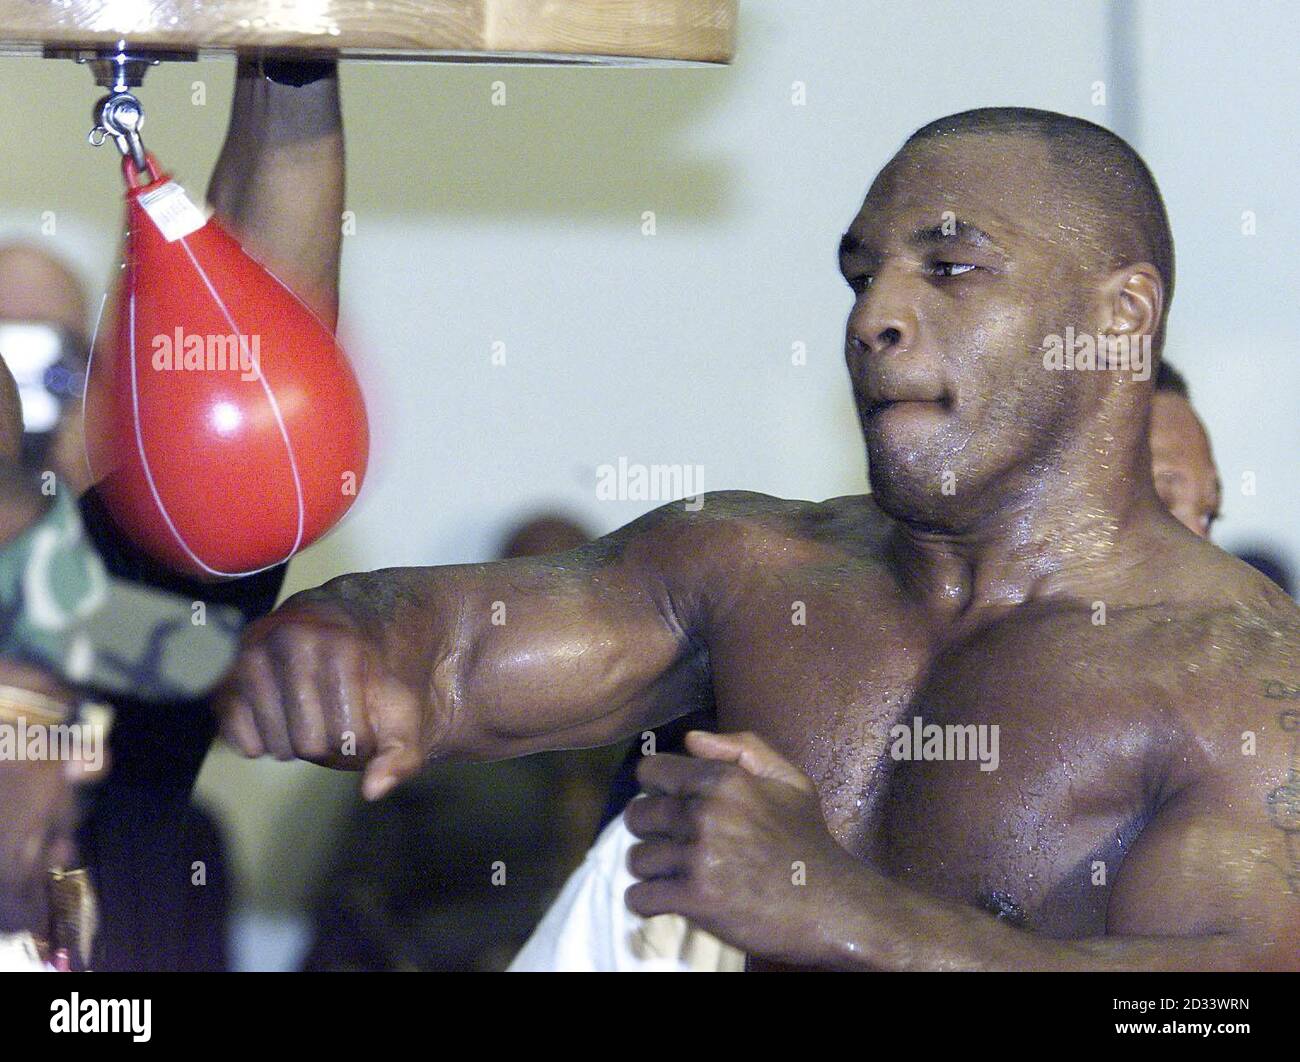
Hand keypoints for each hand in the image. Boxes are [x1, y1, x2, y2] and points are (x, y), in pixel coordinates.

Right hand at [214, 592, 428, 799]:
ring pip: (277, 748)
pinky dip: (265, 742)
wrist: (334, 629)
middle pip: (309, 745)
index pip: (348, 737)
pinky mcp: (222, 679)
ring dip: (299, 746)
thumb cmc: (371, 674)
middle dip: (329, 746)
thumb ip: (402, 753)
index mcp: (340, 644)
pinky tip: (282, 714)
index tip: (365, 722)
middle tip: (337, 720)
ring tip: (312, 714)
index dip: (362, 744)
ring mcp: (249, 657)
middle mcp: (290, 642)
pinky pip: (245, 744)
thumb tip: (373, 791)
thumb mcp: (401, 708)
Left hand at [624, 730, 870, 965]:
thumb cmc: (807, 840)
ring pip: (637, 857)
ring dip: (651, 868)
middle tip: (671, 842)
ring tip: (674, 872)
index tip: (667, 803)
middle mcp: (704, 813)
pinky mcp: (694, 898)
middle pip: (638, 815)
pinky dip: (648, 901)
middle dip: (650, 829)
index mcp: (723, 780)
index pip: (651, 771)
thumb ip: (742, 748)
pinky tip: (667, 898)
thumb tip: (691, 738)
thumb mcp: (789, 780)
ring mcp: (697, 857)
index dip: (655, 787)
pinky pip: (641, 896)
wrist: (831, 905)